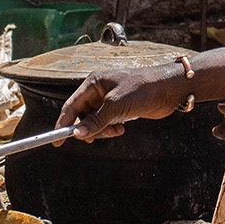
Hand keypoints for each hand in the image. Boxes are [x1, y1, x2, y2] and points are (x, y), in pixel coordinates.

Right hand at [56, 64, 185, 141]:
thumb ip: (96, 121)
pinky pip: (107, 123)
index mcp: (94, 83)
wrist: (168, 89)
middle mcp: (99, 91)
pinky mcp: (119, 109)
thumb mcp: (116, 105)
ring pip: (95, 121)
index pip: (71, 105)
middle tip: (92, 139)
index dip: (63, 123)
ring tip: (114, 131)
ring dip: (101, 130)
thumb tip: (78, 133)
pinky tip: (121, 129)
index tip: (56, 140)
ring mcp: (109, 100)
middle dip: (87, 128)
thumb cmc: (143, 88)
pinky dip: (111, 129)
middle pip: (82, 116)